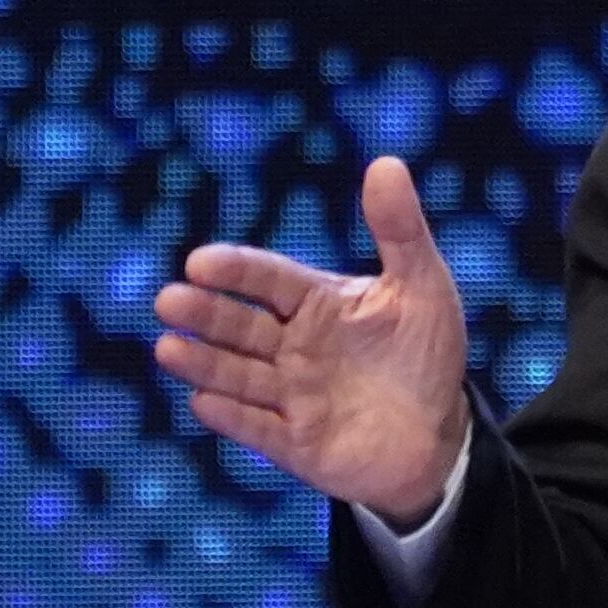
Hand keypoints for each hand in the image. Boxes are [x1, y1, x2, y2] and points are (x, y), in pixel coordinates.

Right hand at [152, 155, 472, 526]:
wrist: (439, 436)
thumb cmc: (427, 356)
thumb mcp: (423, 287)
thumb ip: (400, 231)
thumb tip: (386, 163)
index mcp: (317, 304)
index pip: (269, 280)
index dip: (236, 270)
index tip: (201, 262)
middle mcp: (294, 347)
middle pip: (242, 326)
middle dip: (205, 314)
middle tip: (168, 300)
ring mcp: (291, 397)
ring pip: (239, 376)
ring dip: (204, 363)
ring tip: (168, 348)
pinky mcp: (296, 444)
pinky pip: (259, 429)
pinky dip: (232, 417)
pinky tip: (203, 402)